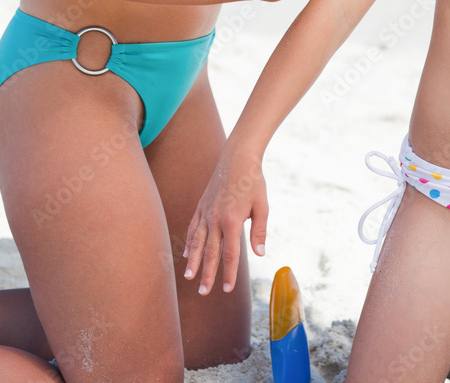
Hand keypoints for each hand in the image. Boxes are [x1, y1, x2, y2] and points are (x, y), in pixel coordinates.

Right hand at [183, 140, 267, 295]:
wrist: (238, 157)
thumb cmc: (253, 182)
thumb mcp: (262, 206)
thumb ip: (259, 231)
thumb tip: (260, 254)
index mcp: (232, 220)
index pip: (230, 254)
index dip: (228, 273)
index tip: (227, 289)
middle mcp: (215, 218)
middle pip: (211, 252)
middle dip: (207, 274)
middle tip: (204, 293)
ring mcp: (206, 212)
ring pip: (198, 242)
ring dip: (193, 261)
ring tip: (189, 277)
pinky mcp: (201, 205)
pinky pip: (194, 227)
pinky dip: (190, 241)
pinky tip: (187, 254)